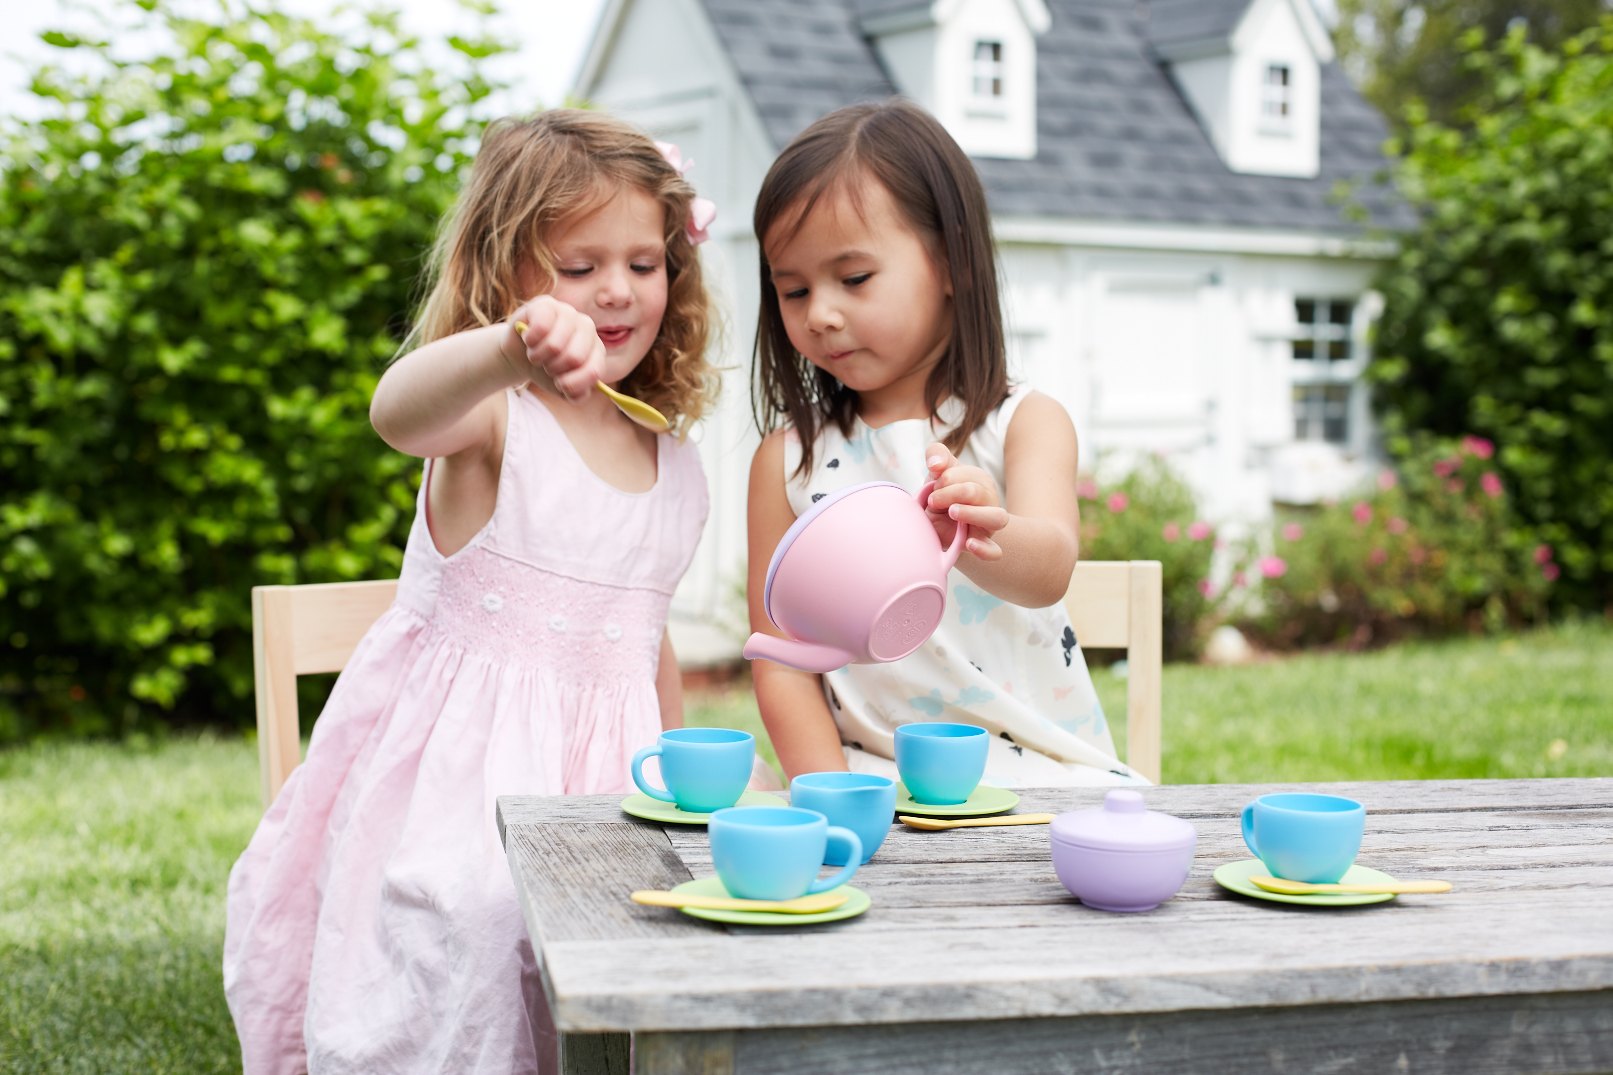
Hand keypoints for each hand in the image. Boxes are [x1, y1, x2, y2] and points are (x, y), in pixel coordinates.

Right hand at [505, 295, 604, 401]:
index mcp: (597, 350)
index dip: (571, 384)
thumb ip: (576, 394)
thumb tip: (575, 391)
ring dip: (538, 357)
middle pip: (574, 358)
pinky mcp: (546, 304)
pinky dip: (530, 341)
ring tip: (536, 354)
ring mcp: (568, 313)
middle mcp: (587, 328)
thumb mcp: (563, 388)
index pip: (594, 371)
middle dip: (553, 369)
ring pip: (554, 345)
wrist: (521, 354)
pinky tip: (529, 339)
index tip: (559, 384)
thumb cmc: (547, 370)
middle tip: (546, 366)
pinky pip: (540, 327)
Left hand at [923, 441, 1007, 560]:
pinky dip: (984, 549)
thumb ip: (937, 456)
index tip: (933, 486)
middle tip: (933, 500)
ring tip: (952, 512)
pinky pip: (993, 551)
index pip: (970, 474)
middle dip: (952, 493)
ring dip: (972, 513)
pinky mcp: (982, 545)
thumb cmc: (941, 495)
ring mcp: (988, 524)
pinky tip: (969, 545)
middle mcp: (989, 501)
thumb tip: (935, 463)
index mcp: (980, 480)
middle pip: (979, 493)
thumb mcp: (938, 473)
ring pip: (997, 518)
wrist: (938, 525)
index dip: (947, 478)